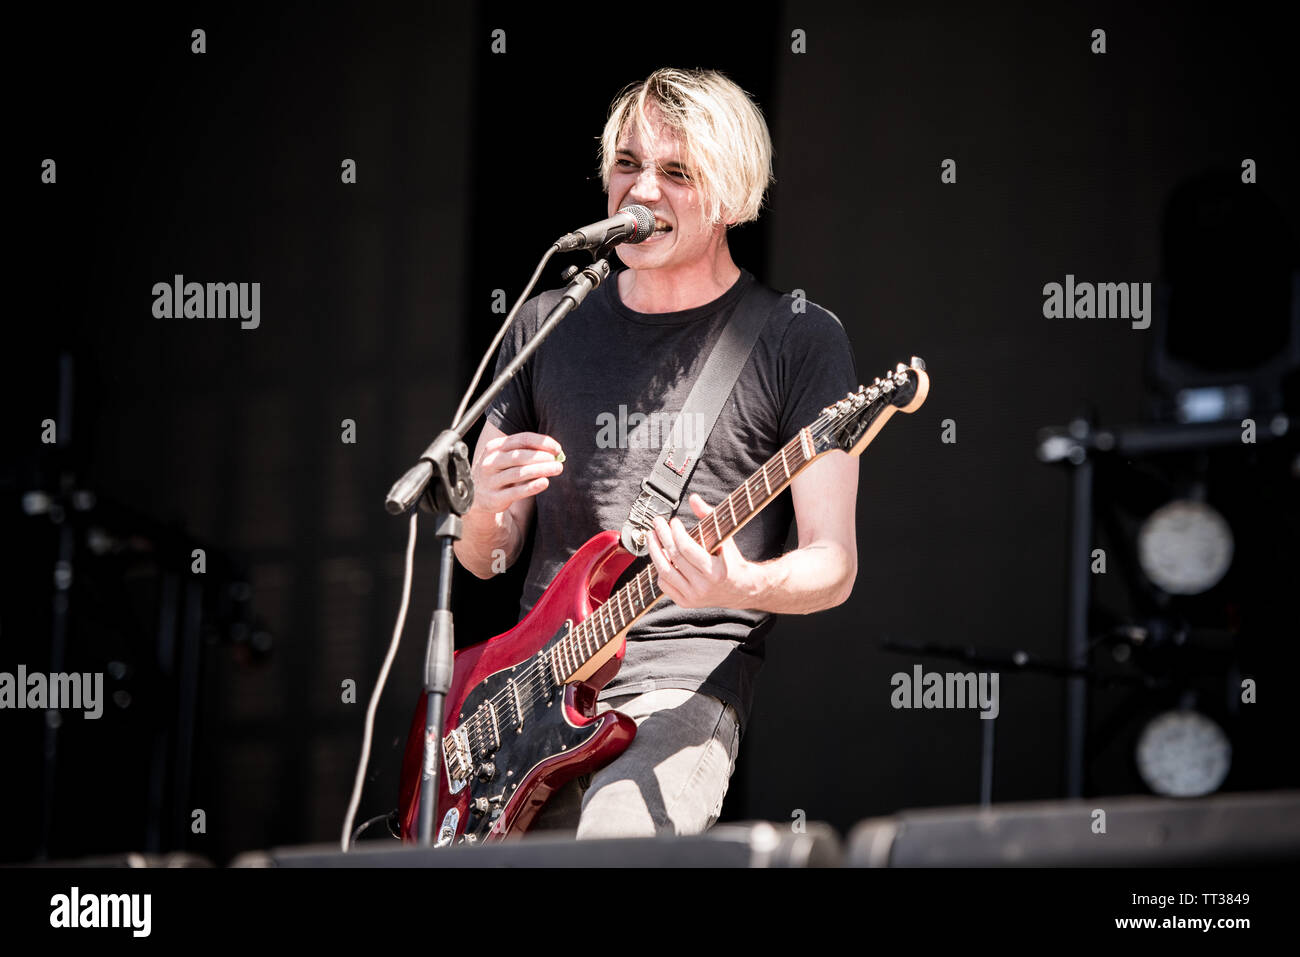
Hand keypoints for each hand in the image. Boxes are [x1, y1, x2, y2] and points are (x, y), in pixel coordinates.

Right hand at [471, 431, 563, 513]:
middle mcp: (490, 462)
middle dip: (542, 457)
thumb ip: (526, 452)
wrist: (479, 496)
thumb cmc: (500, 472)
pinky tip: (545, 483)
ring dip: (540, 470)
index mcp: (495, 447)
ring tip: (557, 469)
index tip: (557, 449)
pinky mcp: (494, 498)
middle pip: (520, 456)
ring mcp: (490, 480)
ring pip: (518, 473)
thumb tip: (556, 452)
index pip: (521, 439)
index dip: (542, 443)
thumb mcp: (507, 458)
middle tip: (558, 461)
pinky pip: (515, 492)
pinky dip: (531, 487)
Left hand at [648, 493, 760, 609]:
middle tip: (657, 523)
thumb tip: (693, 499)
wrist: (742, 590)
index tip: (673, 522)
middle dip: (662, 537)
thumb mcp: (726, 538)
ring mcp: (693, 597)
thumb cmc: (733, 562)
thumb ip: (709, 517)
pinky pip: (664, 585)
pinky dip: (659, 569)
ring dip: (655, 552)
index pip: (687, 548)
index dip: (676, 533)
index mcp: (715, 572)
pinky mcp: (686, 602)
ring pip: (665, 572)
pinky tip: (660, 556)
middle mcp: (703, 587)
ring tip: (652, 537)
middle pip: (673, 558)